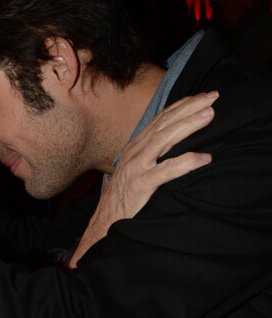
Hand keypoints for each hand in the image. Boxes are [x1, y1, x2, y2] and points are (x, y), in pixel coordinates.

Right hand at [68, 91, 217, 267]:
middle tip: (212, 98)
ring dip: (187, 126)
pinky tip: (204, 159)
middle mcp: (134, 152)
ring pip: (163, 140)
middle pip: (164, 124)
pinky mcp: (140, 185)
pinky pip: (165, 171)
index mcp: (135, 146)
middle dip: (189, 108)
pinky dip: (186, 163)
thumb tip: (172, 142)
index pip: (160, 119)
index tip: (202, 97)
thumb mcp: (135, 168)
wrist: (105, 220)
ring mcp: (136, 167)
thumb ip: (149, 154)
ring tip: (209, 116)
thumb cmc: (124, 195)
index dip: (181, 106)